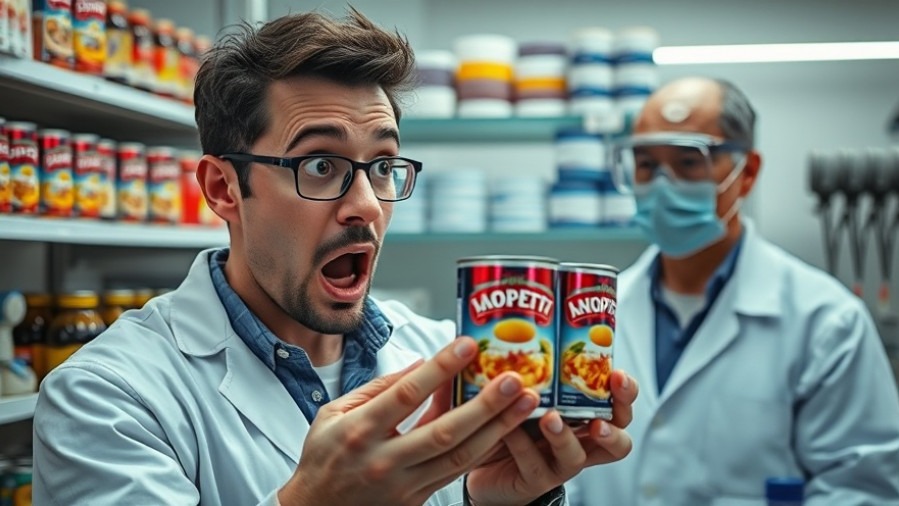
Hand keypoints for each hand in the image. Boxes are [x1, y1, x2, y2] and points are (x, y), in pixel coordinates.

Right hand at [277, 336, 541, 505]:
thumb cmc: (323, 457)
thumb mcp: (333, 414)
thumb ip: (377, 388)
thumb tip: (419, 364)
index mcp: (361, 430)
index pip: (407, 394)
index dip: (440, 368)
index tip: (467, 345)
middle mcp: (384, 460)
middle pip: (444, 430)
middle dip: (484, 404)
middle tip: (513, 379)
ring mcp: (403, 484)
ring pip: (459, 456)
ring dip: (497, 429)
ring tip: (524, 404)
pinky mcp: (416, 500)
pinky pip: (456, 472)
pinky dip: (483, 449)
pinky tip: (504, 430)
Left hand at [466, 370, 638, 505]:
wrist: (484, 460)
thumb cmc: (514, 417)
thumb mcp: (525, 385)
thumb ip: (528, 364)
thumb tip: (517, 325)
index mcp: (586, 413)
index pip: (620, 402)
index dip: (626, 392)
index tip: (617, 375)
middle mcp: (580, 440)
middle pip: (618, 437)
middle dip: (613, 423)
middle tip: (599, 415)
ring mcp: (559, 462)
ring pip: (576, 457)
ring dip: (565, 437)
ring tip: (550, 419)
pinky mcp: (535, 478)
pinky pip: (534, 464)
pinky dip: (522, 445)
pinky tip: (509, 429)